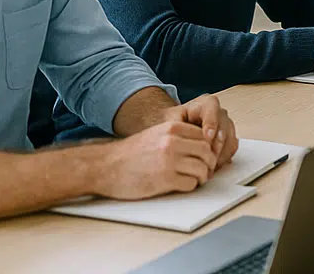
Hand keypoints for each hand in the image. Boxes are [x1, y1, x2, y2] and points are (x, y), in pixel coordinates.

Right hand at [92, 121, 218, 198]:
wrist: (104, 167)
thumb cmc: (129, 154)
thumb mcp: (155, 135)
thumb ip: (177, 137)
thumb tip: (202, 146)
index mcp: (172, 128)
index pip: (204, 136)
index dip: (207, 148)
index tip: (204, 157)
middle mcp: (172, 141)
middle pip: (207, 152)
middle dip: (209, 163)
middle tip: (205, 171)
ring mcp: (169, 160)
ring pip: (203, 168)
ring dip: (202, 177)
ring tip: (195, 179)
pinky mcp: (165, 179)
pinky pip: (191, 183)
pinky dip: (191, 186)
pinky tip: (183, 185)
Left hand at [161, 94, 237, 169]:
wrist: (177, 131)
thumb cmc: (174, 123)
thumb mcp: (171, 120)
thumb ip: (175, 124)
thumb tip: (177, 132)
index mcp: (206, 104)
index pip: (213, 110)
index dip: (211, 123)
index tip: (207, 136)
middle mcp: (219, 113)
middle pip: (224, 126)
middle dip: (217, 144)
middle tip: (208, 157)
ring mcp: (226, 126)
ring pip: (230, 138)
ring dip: (220, 153)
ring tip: (207, 165)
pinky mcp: (229, 138)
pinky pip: (231, 148)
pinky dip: (223, 158)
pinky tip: (211, 165)